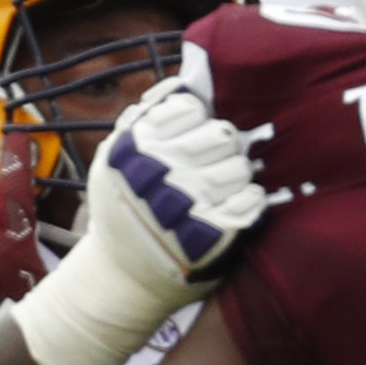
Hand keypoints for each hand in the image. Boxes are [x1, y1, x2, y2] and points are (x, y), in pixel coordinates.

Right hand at [5, 72, 269, 364]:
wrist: (121, 280)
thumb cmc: (122, 212)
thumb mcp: (113, 160)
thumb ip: (141, 119)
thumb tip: (181, 84)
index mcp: (133, 147)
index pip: (189, 107)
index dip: (194, 121)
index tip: (188, 140)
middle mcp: (160, 172)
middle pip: (221, 134)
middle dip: (220, 148)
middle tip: (210, 166)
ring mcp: (188, 205)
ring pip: (241, 166)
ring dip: (236, 175)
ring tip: (220, 189)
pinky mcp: (214, 236)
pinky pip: (252, 200)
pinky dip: (248, 202)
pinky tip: (231, 207)